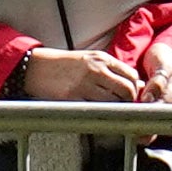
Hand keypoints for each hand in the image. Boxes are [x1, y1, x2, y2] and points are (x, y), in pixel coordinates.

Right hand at [17, 44, 159, 103]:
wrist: (33, 66)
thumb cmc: (62, 64)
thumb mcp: (89, 60)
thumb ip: (112, 71)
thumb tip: (138, 85)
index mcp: (101, 59)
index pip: (131, 75)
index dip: (134, 87)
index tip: (129, 94)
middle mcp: (95, 69)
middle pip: (127, 89)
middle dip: (128, 100)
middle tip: (122, 105)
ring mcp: (84, 84)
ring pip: (114, 101)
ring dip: (114, 108)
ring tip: (108, 109)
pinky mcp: (73, 97)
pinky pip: (95, 108)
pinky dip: (99, 112)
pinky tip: (95, 110)